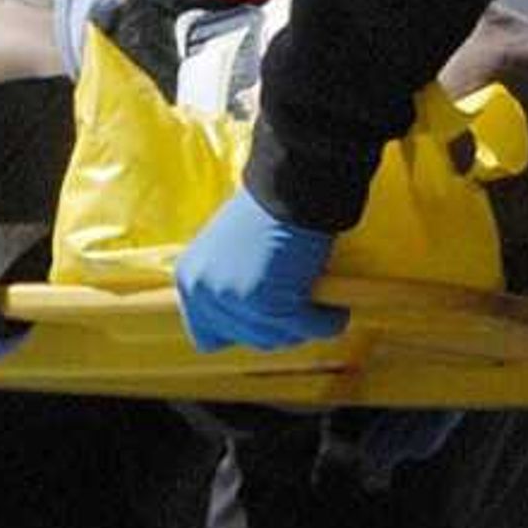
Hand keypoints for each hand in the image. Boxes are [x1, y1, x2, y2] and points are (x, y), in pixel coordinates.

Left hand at [174, 188, 347, 352]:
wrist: (288, 188)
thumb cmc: (265, 211)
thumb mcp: (228, 252)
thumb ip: (229, 284)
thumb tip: (250, 318)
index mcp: (190, 279)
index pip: (207, 335)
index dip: (240, 332)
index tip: (265, 322)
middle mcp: (205, 293)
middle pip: (247, 339)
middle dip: (277, 329)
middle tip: (300, 314)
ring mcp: (234, 300)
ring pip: (276, 338)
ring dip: (302, 328)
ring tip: (320, 312)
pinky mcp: (267, 303)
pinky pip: (305, 327)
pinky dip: (326, 323)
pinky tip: (337, 312)